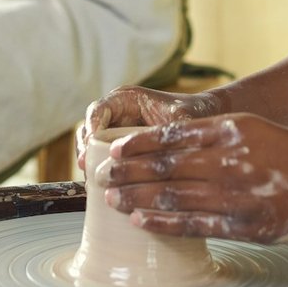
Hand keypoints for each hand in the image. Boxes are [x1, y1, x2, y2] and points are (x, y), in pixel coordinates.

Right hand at [78, 84, 222, 172]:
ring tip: (91, 180)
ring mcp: (117, 132)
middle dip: (84, 148)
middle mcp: (117, 113)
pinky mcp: (121, 149)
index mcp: (126, 99)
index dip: (91, 127)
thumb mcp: (184, 118)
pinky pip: (103, 158)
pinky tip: (102, 188)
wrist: (203, 119)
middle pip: (88, 129)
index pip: (98, 109)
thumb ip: (172, 127)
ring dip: (89, 162)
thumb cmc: (193, 112)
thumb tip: (164, 147)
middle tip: (86, 167)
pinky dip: (100, 170)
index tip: (91, 146)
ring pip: (91, 145)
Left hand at [103, 113, 287, 244]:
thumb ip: (211, 133)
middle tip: (100, 177)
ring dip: (137, 198)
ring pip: (174, 197)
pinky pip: (193, 225)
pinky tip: (141, 220)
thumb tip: (165, 144)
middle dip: (128, 174)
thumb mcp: (251, 127)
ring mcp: (236, 195)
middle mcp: (230, 160)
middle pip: (166, 168)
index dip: (138, 146)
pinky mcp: (244, 225)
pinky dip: (162, 222)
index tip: (113, 151)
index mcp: (230, 130)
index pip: (171, 137)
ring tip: (112, 199)